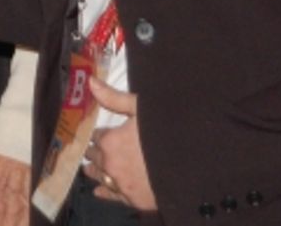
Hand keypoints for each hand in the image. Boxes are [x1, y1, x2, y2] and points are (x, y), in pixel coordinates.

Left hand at [85, 78, 155, 210]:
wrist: (191, 165)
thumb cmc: (166, 132)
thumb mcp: (141, 108)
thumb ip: (114, 97)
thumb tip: (90, 81)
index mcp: (109, 141)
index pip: (96, 136)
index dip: (98, 134)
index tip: (98, 134)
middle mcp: (110, 164)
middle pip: (95, 157)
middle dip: (94, 152)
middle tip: (92, 151)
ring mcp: (120, 184)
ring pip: (100, 176)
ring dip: (95, 171)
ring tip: (89, 169)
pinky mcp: (132, 199)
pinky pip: (112, 196)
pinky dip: (105, 192)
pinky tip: (99, 191)